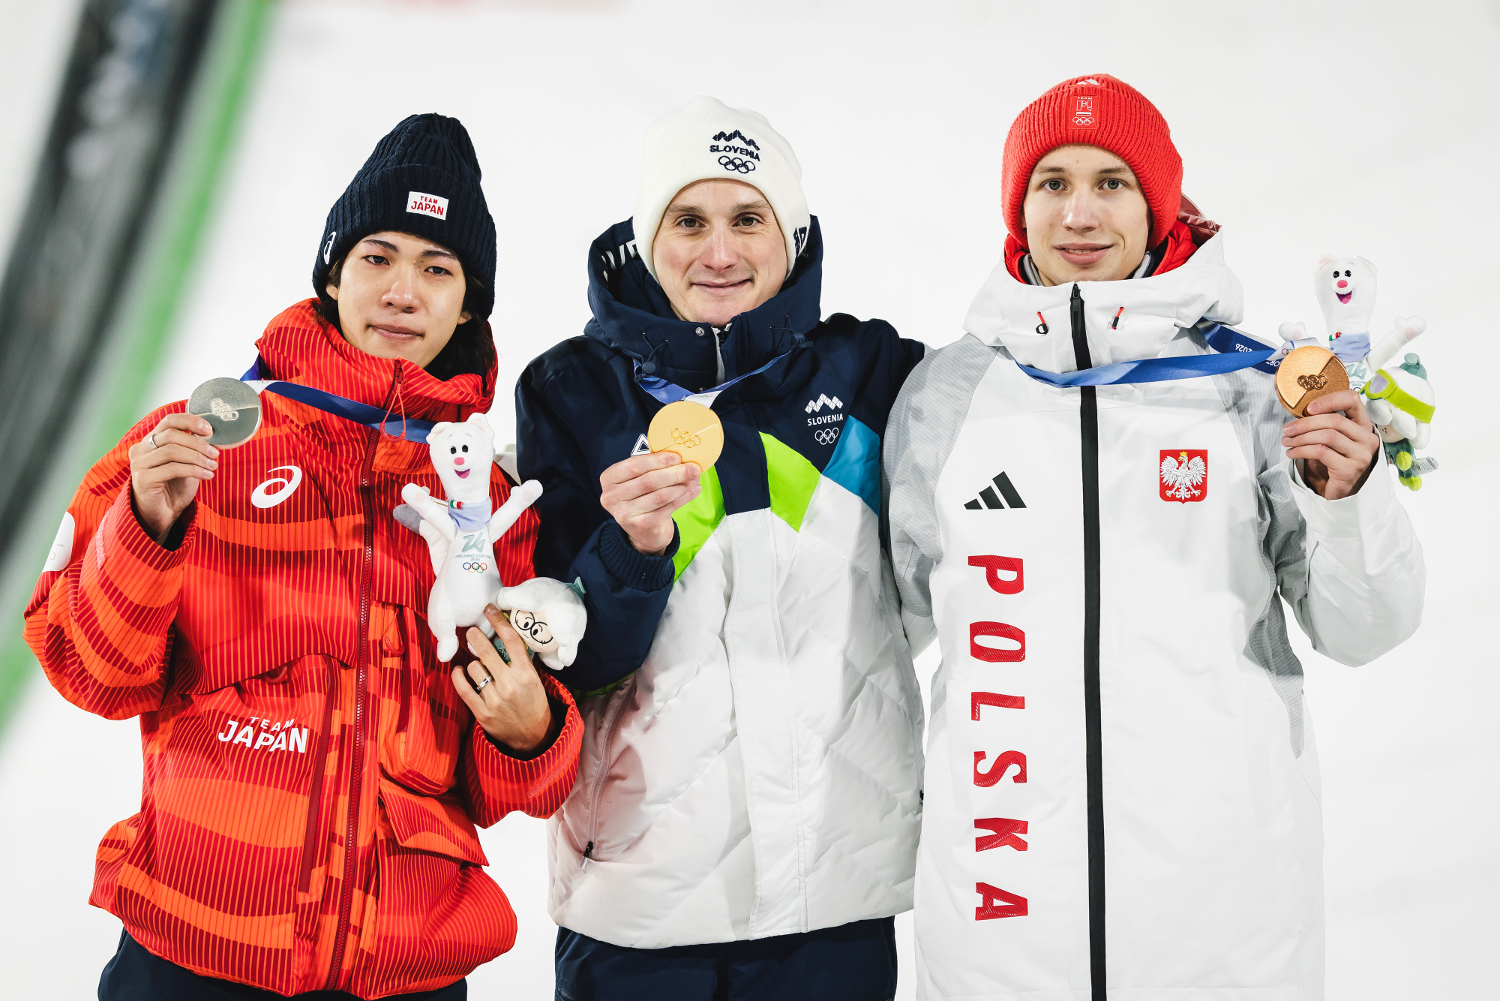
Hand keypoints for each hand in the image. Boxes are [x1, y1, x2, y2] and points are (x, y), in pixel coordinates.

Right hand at [129, 413, 218, 543]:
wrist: (162, 514)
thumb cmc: (174, 487)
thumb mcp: (188, 463)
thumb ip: (195, 449)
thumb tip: (215, 437)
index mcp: (151, 440)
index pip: (169, 420)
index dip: (190, 421)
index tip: (209, 429)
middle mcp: (141, 449)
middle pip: (172, 435)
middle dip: (198, 443)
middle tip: (215, 453)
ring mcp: (139, 463)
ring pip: (172, 451)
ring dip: (198, 457)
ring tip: (213, 466)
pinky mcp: (142, 478)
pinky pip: (172, 468)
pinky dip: (193, 470)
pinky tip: (207, 475)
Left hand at [453, 605, 553, 753]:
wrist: (534, 736)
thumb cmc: (534, 703)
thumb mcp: (534, 679)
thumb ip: (519, 660)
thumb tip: (502, 636)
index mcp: (526, 674)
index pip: (511, 639)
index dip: (498, 621)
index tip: (489, 609)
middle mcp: (510, 684)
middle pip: (486, 651)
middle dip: (475, 636)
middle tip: (472, 632)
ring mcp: (495, 699)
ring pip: (473, 668)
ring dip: (472, 663)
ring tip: (476, 664)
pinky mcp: (482, 713)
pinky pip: (463, 688)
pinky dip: (458, 677)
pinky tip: (459, 671)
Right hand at [599, 452, 700, 554]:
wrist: (642, 533)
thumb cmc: (641, 498)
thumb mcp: (638, 480)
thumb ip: (653, 468)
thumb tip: (681, 459)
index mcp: (609, 478)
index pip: (634, 465)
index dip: (658, 460)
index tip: (677, 457)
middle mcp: (612, 497)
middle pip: (649, 481)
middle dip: (674, 473)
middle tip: (693, 468)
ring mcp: (625, 513)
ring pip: (660, 495)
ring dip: (681, 485)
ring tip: (695, 479)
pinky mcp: (641, 525)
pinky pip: (667, 508)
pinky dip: (683, 498)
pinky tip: (693, 491)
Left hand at [1282, 389, 1380, 499]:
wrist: (1337, 493)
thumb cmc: (1332, 462)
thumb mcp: (1330, 440)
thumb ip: (1324, 424)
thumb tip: (1300, 411)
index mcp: (1363, 426)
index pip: (1353, 400)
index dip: (1330, 400)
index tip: (1308, 408)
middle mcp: (1367, 439)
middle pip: (1334, 420)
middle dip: (1305, 423)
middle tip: (1287, 430)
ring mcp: (1361, 455)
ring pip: (1327, 436)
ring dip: (1301, 437)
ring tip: (1286, 442)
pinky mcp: (1350, 469)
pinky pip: (1321, 452)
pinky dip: (1301, 450)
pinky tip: (1291, 453)